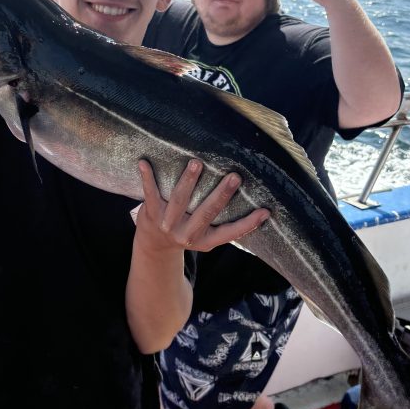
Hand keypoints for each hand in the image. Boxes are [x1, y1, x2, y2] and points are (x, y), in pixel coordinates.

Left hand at [134, 159, 269, 255]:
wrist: (154, 245)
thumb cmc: (188, 232)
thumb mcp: (206, 236)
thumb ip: (223, 222)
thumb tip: (258, 203)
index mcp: (206, 240)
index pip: (230, 233)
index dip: (248, 224)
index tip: (265, 211)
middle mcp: (187, 234)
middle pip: (207, 212)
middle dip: (221, 194)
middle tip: (235, 177)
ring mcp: (168, 223)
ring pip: (180, 200)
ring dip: (188, 181)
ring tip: (197, 163)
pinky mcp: (151, 213)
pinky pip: (150, 194)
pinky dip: (147, 178)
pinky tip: (144, 163)